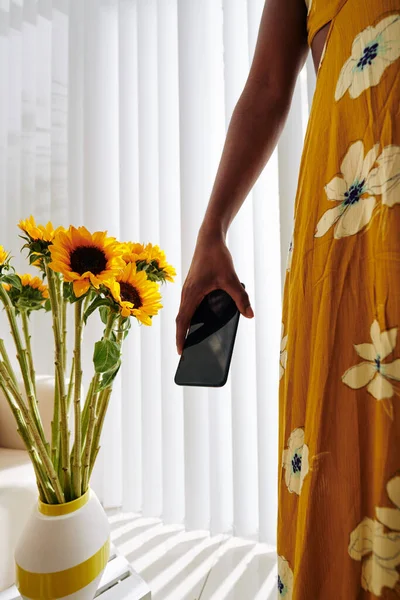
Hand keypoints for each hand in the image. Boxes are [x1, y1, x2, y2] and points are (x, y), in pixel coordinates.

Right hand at [176, 229, 253, 353]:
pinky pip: (188, 305)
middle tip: (187, 353)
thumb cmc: (217, 257)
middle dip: (182, 336)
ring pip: (184, 312)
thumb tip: (250, 315)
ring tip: (192, 341)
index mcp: (191, 294)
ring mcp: (188, 289)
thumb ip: (240, 298)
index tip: (180, 352)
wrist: (209, 239)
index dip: (180, 338)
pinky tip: (201, 321)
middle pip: (181, 319)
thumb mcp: (231, 279)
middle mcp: (186, 293)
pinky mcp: (192, 286)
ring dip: (185, 326)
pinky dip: (190, 316)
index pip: (182, 321)